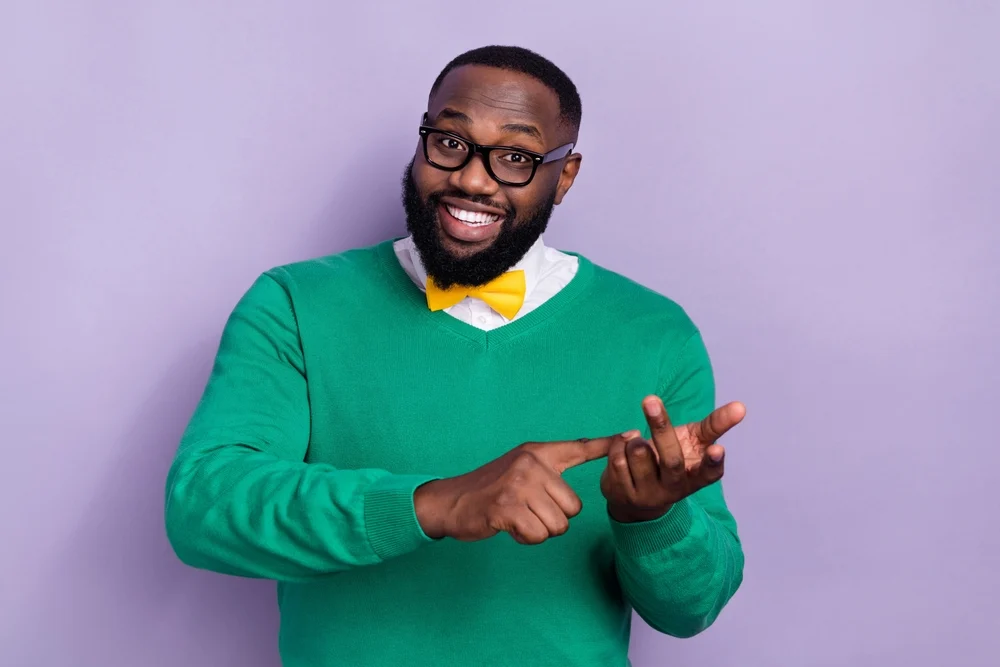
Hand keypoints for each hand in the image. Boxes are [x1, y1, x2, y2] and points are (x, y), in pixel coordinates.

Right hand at [414, 437, 613, 544]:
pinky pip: (538, 536)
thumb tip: (583, 468)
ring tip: (519, 517)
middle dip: (555, 518)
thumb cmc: (492, 488)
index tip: (631, 435)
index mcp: (537, 452)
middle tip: (529, 510)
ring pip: (558, 524)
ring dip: (540, 530)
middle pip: (573, 507)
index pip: (578, 447)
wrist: (452, 501)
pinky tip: (510, 526)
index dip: (606, 444)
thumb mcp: (521, 467)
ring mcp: (519, 486)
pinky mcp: (508, 508)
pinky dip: (526, 538)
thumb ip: (550, 468)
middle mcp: (531, 464)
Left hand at [600, 396, 745, 522]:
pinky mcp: (623, 494)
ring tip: (638, 440)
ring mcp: (648, 494)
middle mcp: (674, 489)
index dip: (713, 463)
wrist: (637, 498)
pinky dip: (619, 444)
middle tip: (650, 399)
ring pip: (638, 452)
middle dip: (660, 427)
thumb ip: (714, 426)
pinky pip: (618, 457)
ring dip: (635, 437)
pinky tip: (623, 448)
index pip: (710, 474)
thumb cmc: (671, 460)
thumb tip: (741, 406)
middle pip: (670, 458)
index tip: (717, 449)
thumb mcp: (693, 444)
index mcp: (695, 477)